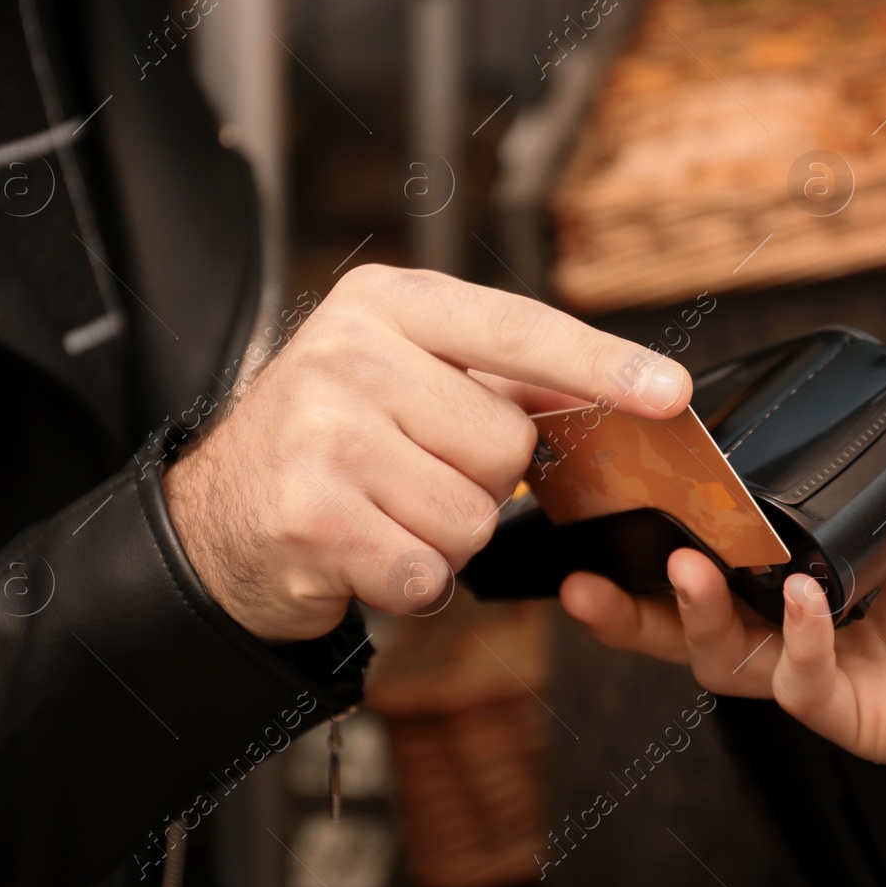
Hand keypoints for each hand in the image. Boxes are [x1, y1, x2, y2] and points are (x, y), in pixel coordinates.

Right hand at [164, 265, 690, 643]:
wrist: (215, 517)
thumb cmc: (329, 442)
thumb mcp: (397, 374)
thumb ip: (494, 378)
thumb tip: (622, 395)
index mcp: (386, 303)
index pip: (519, 330)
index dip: (603, 365)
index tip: (670, 394)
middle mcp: (349, 353)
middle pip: (507, 445)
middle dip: (478, 481)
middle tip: (407, 474)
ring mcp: (324, 433)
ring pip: (474, 517)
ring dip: (442, 538)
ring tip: (379, 514)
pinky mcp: (310, 515)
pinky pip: (426, 573)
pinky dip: (407, 584)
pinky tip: (359, 554)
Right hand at [560, 385, 885, 768]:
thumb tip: (861, 387)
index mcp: (836, 551)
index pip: (731, 549)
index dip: (667, 531)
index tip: (624, 495)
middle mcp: (826, 610)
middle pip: (699, 618)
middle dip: (631, 604)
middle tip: (586, 573)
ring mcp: (845, 663)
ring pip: (728, 661)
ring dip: (688, 619)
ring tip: (679, 567)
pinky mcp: (871, 710)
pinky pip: (804, 686)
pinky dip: (791, 643)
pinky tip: (800, 596)